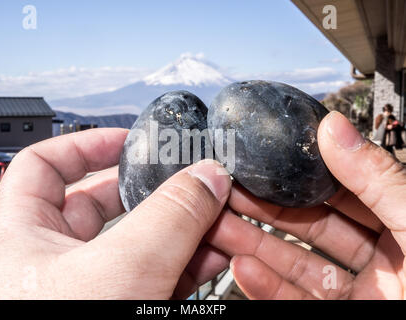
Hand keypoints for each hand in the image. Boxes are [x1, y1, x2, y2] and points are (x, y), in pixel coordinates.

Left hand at [0, 128, 231, 298]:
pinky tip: (214, 254)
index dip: (85, 144)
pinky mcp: (118, 308)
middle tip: (187, 177)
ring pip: (136, 241)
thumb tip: (207, 177)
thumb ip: (170, 218)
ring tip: (215, 212)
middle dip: (150, 189)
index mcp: (27, 237)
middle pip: (102, 202)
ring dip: (178, 225)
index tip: (129, 140)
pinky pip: (152, 275)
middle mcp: (54, 261)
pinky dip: (183, 262)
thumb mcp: (120, 270)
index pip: (44, 166)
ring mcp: (88, 289)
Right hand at [206, 111, 405, 298]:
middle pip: (310, 226)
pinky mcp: (337, 318)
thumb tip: (334, 127)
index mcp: (404, 226)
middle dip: (267, 208)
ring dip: (255, 245)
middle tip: (230, 193)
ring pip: (296, 262)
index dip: (300, 175)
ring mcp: (357, 293)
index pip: (342, 190)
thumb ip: (377, 178)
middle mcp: (381, 259)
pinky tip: (244, 268)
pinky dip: (266, 286)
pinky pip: (294, 300)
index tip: (265, 162)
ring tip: (221, 226)